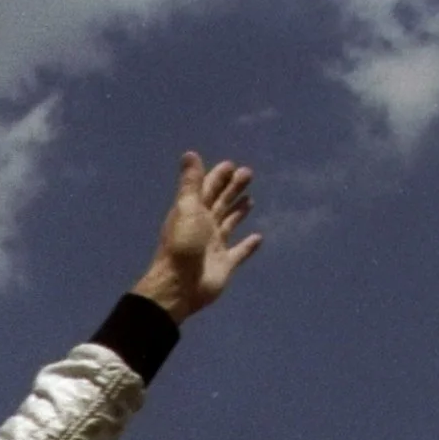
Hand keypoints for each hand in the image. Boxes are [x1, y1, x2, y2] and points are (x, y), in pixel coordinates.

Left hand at [130, 151, 260, 322]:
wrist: (179, 286)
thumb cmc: (182, 244)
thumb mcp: (186, 208)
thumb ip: (191, 183)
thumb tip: (189, 153)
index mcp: (193, 213)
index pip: (208, 189)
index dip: (218, 177)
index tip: (231, 165)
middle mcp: (203, 227)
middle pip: (221, 203)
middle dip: (233, 189)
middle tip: (248, 174)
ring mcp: (214, 246)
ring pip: (229, 224)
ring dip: (238, 211)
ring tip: (250, 199)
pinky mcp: (225, 265)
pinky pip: (239, 252)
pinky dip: (248, 246)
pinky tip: (258, 237)